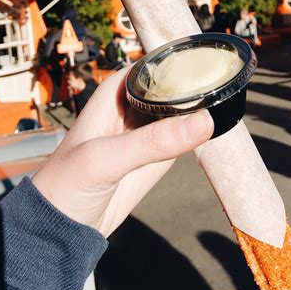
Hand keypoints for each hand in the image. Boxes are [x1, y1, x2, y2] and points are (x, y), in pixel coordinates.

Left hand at [33, 67, 212, 236]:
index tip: (212, 58)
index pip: (154, 64)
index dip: (180, 59)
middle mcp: (133, 106)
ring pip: (182, 109)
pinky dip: (200, 132)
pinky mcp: (159, 155)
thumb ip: (153, 142)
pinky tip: (220, 125)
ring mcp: (147, 131)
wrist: (60, 230)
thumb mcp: (105, 159)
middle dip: (197, 81)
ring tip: (230, 98)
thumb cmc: (65, 185)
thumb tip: (204, 121)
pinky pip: (185, 136)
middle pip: (173, 84)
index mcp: (115, 92)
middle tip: (229, 80)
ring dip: (202, 106)